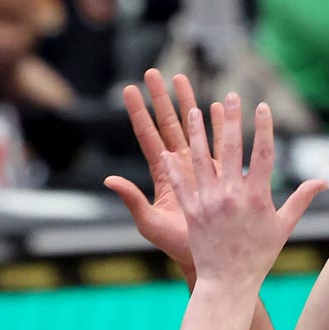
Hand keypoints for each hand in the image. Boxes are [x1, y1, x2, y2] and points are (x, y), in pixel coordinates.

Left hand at [105, 68, 206, 274]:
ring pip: (192, 126)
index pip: (148, 136)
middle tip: (153, 72)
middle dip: (160, 98)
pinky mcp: (219, 171)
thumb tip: (109, 180)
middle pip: (167, 123)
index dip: (139, 113)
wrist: (208, 257)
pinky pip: (218, 141)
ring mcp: (198, 166)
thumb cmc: (176, 245)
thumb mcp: (150, 223)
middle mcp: (178, 165)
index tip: (129, 89)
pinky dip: (217, 123)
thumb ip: (132, 200)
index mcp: (161, 174)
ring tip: (182, 77)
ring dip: (187, 102)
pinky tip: (217, 105)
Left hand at [161, 94, 325, 286]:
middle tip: (230, 95)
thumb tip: (325, 181)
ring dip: (197, 133)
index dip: (263, 127)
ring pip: (201, 159)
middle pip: (231, 148)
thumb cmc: (259, 256)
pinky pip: (182, 184)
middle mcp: (232, 196)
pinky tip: (169, 148)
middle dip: (231, 118)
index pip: (262, 153)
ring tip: (193, 110)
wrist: (229, 282)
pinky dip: (175, 166)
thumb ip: (301, 200)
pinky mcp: (192, 213)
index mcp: (257, 197)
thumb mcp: (283, 227)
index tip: (262, 105)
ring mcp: (209, 203)